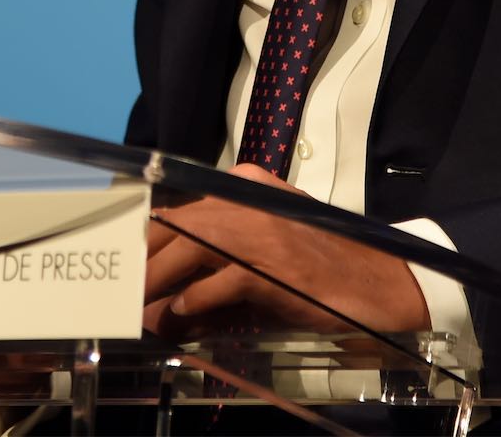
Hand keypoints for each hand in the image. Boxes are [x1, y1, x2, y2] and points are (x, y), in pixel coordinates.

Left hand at [143, 163, 430, 334]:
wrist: (384, 282)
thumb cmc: (325, 268)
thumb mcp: (269, 247)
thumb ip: (222, 256)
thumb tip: (172, 291)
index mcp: (247, 186)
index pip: (179, 208)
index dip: (144, 237)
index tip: (120, 261)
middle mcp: (249, 198)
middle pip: (174, 224)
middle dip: (140, 259)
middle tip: (117, 290)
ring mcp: (262, 229)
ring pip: (188, 247)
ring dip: (156, 281)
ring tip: (136, 307)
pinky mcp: (274, 264)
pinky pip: (219, 280)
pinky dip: (195, 300)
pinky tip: (182, 314)